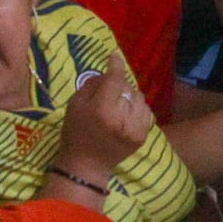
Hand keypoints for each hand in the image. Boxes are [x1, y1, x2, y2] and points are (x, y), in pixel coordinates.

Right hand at [58, 69, 160, 189]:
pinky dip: (138, 109)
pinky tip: (126, 115)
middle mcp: (123, 118)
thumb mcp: (75, 104)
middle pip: (128, 87)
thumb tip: (108, 72)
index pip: (115, 79)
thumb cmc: (75, 133)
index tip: (115, 56)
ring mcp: (136, 129)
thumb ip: (92, 85)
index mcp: (103, 109)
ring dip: (130, 97)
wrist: (86, 165)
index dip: (116, 65)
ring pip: (140, 97)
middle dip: (119, 86)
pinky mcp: (143, 136)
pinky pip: (147, 111)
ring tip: (118, 105)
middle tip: (108, 93)